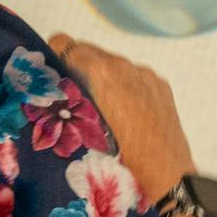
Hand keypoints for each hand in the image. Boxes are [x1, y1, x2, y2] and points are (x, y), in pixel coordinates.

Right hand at [47, 33, 194, 201]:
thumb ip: (71, 99)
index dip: (54, 54)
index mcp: (102, 72)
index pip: (66, 44)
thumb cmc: (121, 157)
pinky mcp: (161, 84)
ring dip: (101, 76)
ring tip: (98, 104)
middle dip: (77, 66)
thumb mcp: (85, 127)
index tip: (50, 70)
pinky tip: (124, 111)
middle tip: (70, 89)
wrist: (166, 173)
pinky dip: (125, 85)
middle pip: (90, 51)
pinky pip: (135, 75)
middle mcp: (125, 65)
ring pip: (113, 63)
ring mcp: (146, 74)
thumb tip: (58, 87)